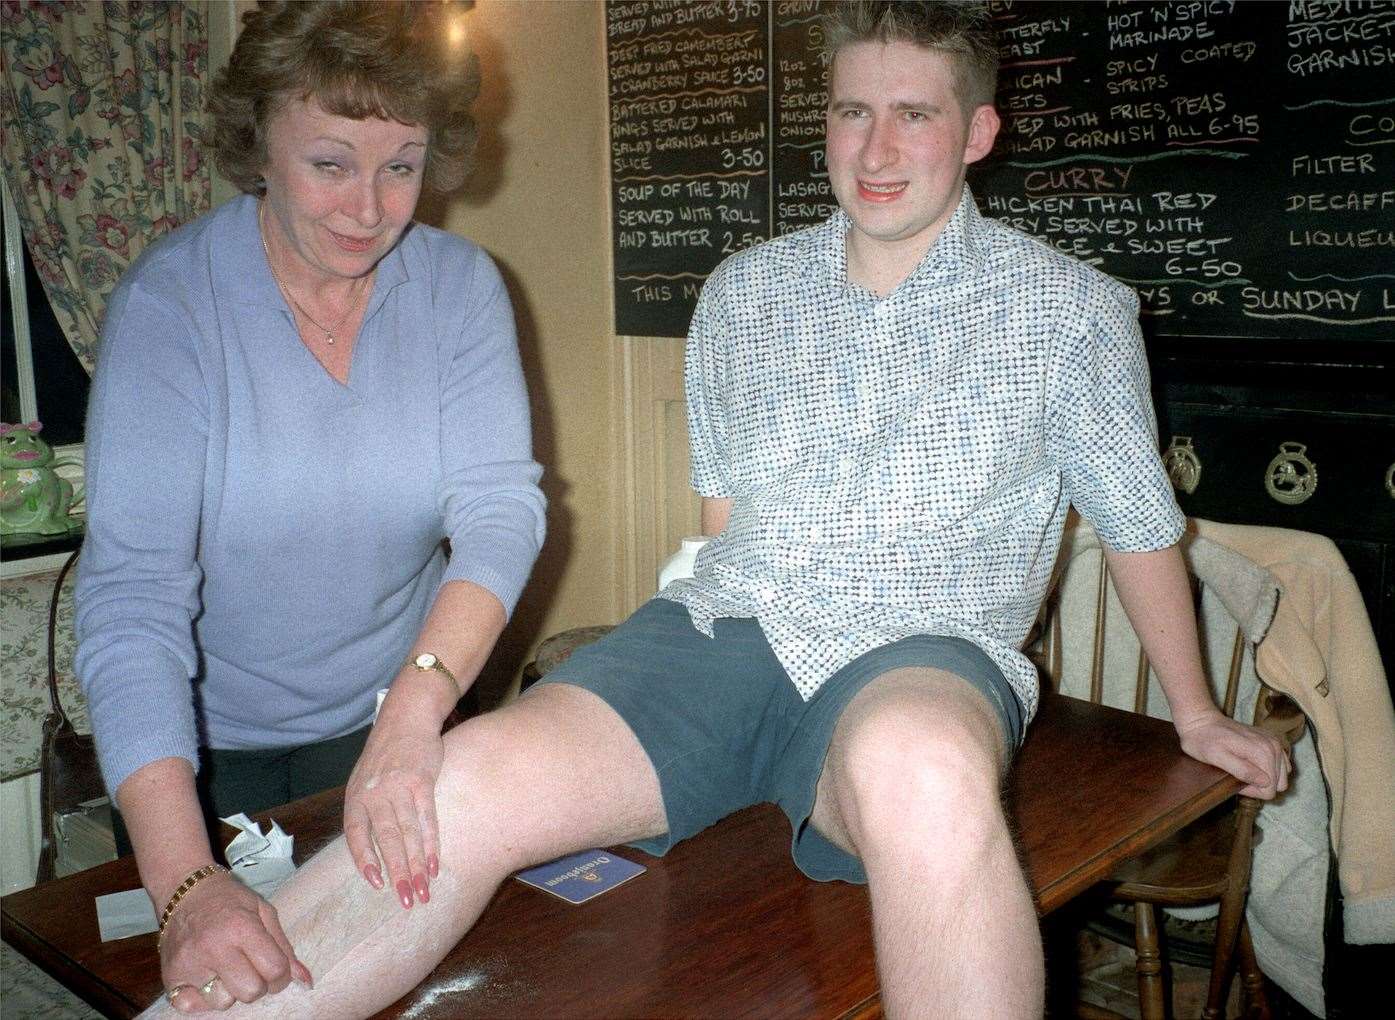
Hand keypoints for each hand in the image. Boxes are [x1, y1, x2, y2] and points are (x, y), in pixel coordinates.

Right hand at [160, 870, 309, 1012]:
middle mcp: (214, 948)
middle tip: (252, 970)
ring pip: (223, 1003)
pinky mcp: (170, 977)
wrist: (185, 892)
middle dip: (258, 985)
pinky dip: (202, 999)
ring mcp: (189, 964)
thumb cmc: (229, 900)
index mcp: (242, 928)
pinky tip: (206, 978)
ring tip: (225, 969)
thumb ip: (284, 948)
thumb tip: (306, 981)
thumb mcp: (263, 912)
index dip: (281, 975)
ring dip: (229, 991)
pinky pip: (191, 1007)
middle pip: (250, 992)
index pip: (274, 970)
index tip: (275, 969)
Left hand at [343, 695, 445, 908]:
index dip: (365, 860)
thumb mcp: (364, 779)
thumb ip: (366, 810)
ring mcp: (399, 787)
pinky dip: (431, 844)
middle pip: (386, 841)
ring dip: (416, 866)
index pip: (356, 836)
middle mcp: (374, 794)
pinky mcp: (423, 781)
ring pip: (407, 835)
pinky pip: (427, 819)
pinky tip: (435, 863)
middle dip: (397, 874)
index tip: (377, 883)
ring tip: (423, 891)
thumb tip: (370, 848)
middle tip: (406, 902)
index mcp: (356, 796)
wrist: (406, 717)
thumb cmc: (386, 753)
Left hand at [1174, 708, 1291, 798]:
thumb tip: (1265, 782)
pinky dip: (1266, 769)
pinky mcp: (1270, 740)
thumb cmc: (1203, 740)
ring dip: (1263, 777)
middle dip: (1260, 785)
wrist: (1201, 720)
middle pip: (1279, 784)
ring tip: (1242, 768)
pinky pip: (1279, 765)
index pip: (1270, 789)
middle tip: (1238, 775)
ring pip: (1281, 776)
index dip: (1252, 790)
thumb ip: (1241, 770)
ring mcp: (1273, 742)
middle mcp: (1273, 745)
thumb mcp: (1216, 757)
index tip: (1235, 781)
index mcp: (1263, 752)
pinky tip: (1250, 763)